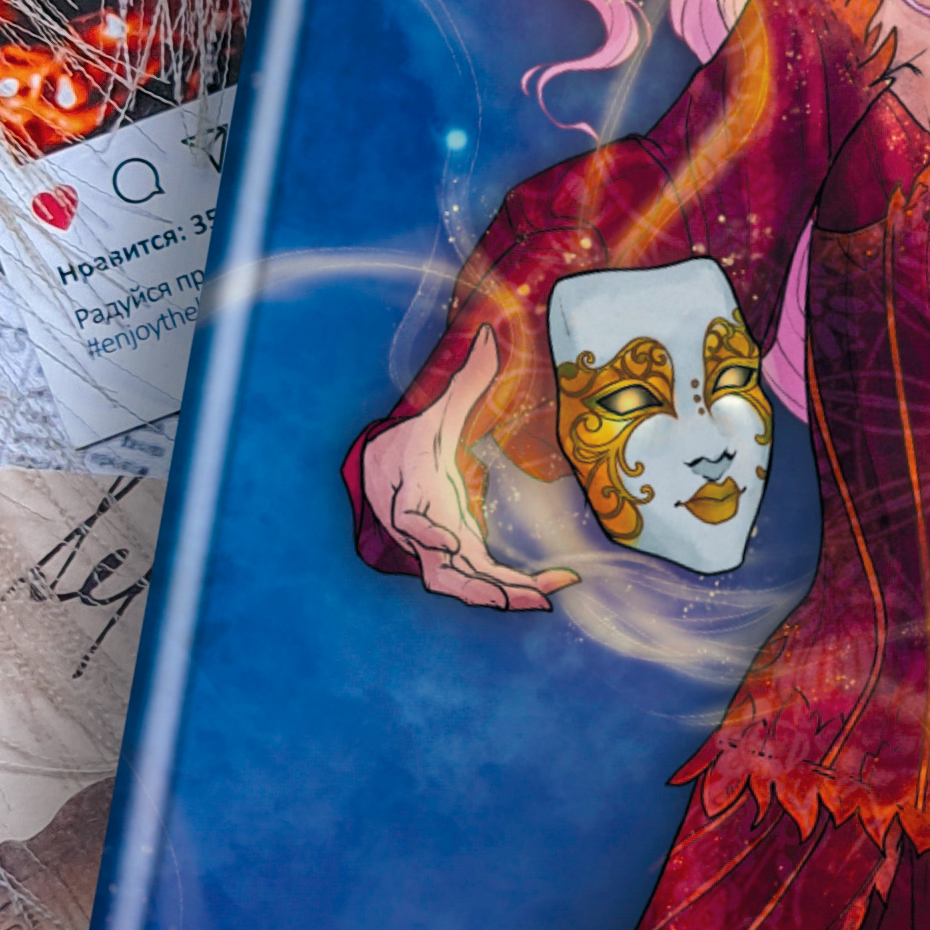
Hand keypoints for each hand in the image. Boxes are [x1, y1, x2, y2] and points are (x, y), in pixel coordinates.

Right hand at [354, 324, 580, 610]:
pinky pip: (477, 584)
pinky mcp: (453, 561)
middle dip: (483, 583)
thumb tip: (487, 333)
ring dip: (501, 596)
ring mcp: (436, 551)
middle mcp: (421, 531)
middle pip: (444, 568)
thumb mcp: (437, 411)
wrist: (384, 470)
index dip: (428, 533)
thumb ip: (467, 379)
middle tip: (530, 590)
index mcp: (413, 494)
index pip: (414, 521)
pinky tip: (545, 591)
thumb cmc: (413, 441)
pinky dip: (507, 592)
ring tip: (545, 597)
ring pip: (461, 586)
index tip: (446, 540)